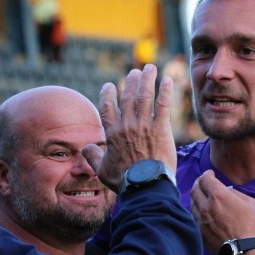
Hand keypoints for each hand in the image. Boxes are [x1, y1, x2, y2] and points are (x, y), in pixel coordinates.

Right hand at [82, 64, 175, 192]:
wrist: (145, 185)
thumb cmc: (124, 180)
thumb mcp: (102, 170)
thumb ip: (92, 157)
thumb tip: (85, 148)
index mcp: (112, 133)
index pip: (107, 107)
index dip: (108, 94)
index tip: (110, 86)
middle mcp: (127, 125)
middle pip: (128, 96)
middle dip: (131, 81)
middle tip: (135, 72)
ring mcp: (144, 125)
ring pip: (145, 96)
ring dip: (147, 80)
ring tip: (150, 68)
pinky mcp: (161, 128)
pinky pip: (163, 105)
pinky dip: (165, 91)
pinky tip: (168, 80)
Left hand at [190, 170, 254, 254]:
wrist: (244, 251)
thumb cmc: (251, 226)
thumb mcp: (250, 203)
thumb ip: (235, 194)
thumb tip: (227, 192)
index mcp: (218, 195)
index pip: (204, 179)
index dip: (207, 174)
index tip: (210, 174)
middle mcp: (205, 206)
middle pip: (195, 189)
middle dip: (199, 183)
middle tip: (203, 182)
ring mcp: (200, 219)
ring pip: (192, 203)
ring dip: (196, 197)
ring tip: (202, 196)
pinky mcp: (199, 231)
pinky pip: (194, 216)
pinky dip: (197, 210)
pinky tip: (202, 210)